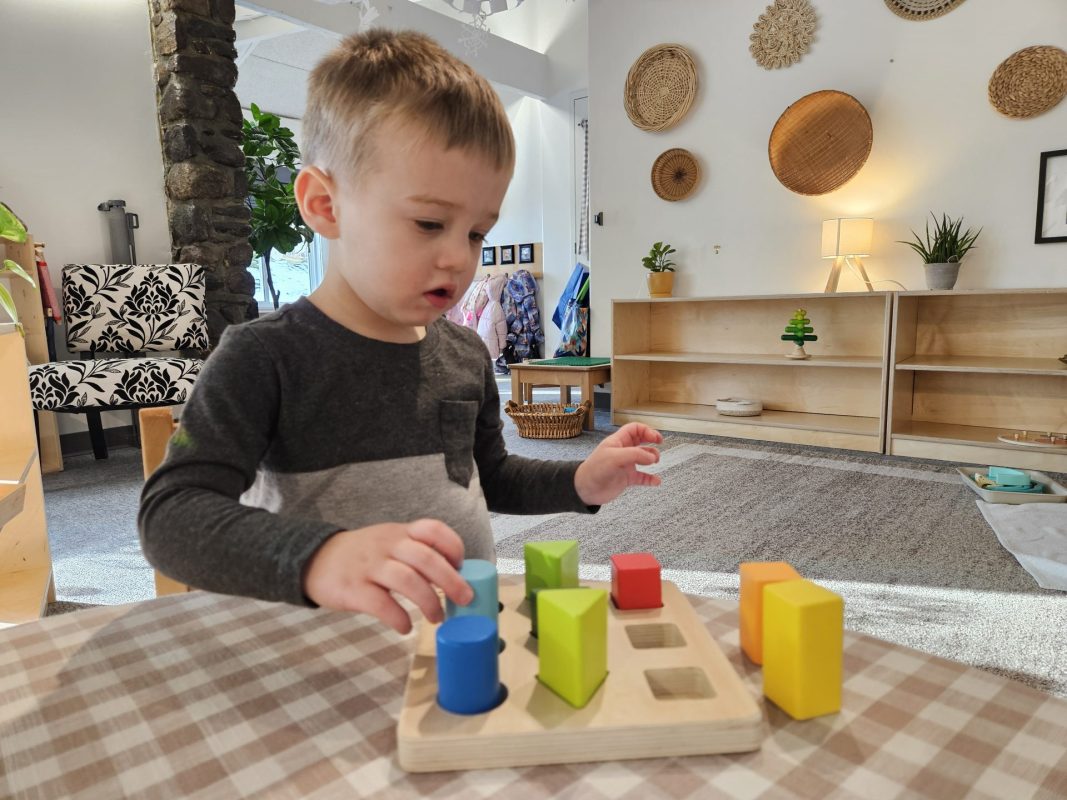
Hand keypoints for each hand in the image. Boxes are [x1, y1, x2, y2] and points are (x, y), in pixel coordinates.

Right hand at [303, 519, 473, 633]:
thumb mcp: (389, 542)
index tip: (462, 566)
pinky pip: (381, 604)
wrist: (314, 559)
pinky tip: (405, 627)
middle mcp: (387, 545)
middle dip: (451, 580)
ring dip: (429, 602)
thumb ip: (416, 552)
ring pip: (407, 580)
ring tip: (436, 618)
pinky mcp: (352, 589)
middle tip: (464, 600)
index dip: (453, 547)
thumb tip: (455, 578)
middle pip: (425, 558)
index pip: (433, 530)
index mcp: (400, 533)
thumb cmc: (363, 555)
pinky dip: (398, 618)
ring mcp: (369, 566)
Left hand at [573, 423, 663, 505]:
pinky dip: (650, 479)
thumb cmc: (596, 469)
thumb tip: (652, 457)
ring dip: (652, 458)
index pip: (635, 429)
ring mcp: (625, 465)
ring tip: (654, 462)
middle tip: (659, 445)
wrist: (585, 489)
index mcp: (618, 441)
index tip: (656, 438)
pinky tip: (656, 481)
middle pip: (641, 441)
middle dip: (651, 441)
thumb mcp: (615, 457)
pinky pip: (642, 477)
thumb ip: (635, 455)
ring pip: (643, 458)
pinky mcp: (626, 479)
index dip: (647, 430)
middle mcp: (623, 451)